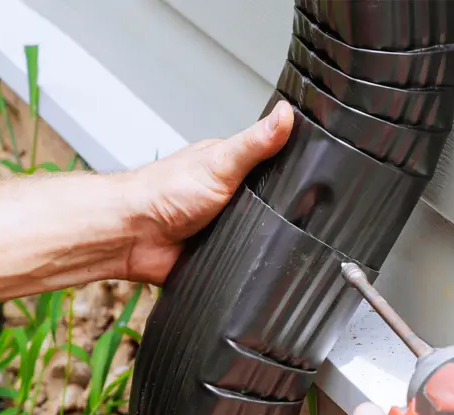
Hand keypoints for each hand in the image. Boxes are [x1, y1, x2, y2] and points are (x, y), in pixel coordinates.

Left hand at [123, 100, 293, 284]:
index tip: (320, 173)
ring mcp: (228, 224)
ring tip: (270, 234)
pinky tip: (254, 256)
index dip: (297, 169)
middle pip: (274, 202)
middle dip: (284, 211)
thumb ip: (255, 143)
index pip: (276, 163)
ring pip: (264, 232)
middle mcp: (231, 194)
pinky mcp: (222, 253)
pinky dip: (251, 261)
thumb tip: (285, 114)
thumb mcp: (220, 162)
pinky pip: (247, 259)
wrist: (133, 236)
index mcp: (233, 166)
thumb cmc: (162, 193)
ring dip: (266, 236)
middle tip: (295, 213)